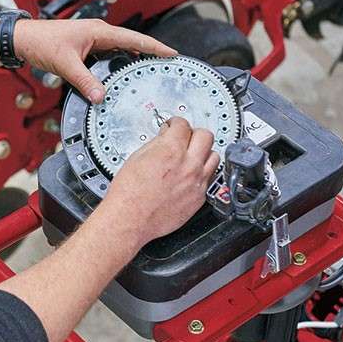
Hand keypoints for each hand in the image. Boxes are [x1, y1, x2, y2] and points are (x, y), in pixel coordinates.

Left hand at [13, 18, 175, 103]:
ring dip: (134, 56)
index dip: (154, 46)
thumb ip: (84, 81)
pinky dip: (119, 60)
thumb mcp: (66, 64)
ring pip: (120, 48)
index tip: (171, 52)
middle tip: (166, 62)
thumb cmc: (41, 42)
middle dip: (149, 51)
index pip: (133, 39)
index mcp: (98, 31)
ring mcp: (93, 38)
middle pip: (131, 42)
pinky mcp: (86, 46)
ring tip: (150, 67)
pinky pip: (109, 53)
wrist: (24, 39)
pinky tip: (122, 70)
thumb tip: (100, 96)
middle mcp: (98, 32)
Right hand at [102, 117, 219, 246]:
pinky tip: (189, 175)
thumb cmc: (129, 193)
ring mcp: (197, 181)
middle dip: (194, 133)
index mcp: (171, 150)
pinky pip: (209, 178)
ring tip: (191, 156)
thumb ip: (157, 144)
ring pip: (214, 156)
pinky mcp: (200, 197)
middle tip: (185, 138)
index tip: (173, 126)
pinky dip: (201, 173)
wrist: (130, 219)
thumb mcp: (137, 157)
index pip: (183, 124)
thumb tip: (165, 137)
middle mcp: (188, 164)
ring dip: (203, 153)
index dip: (176, 123)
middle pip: (206, 136)